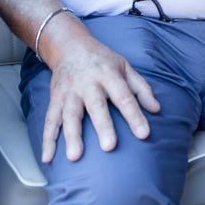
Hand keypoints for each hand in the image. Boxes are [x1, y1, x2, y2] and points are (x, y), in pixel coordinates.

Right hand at [42, 35, 160, 162]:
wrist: (70, 46)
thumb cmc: (103, 60)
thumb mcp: (125, 67)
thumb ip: (141, 89)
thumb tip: (157, 109)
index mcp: (109, 75)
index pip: (125, 97)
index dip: (134, 115)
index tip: (144, 134)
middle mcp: (88, 84)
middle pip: (96, 106)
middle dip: (103, 126)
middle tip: (109, 147)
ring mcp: (69, 92)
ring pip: (70, 115)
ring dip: (72, 136)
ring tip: (75, 157)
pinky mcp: (54, 100)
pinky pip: (50, 121)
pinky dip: (48, 140)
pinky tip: (48, 157)